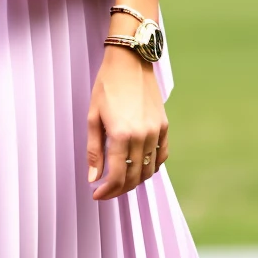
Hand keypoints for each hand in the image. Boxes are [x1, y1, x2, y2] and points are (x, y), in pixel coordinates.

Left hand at [86, 44, 166, 200]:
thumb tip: (93, 178)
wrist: (130, 62)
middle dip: (120, 189)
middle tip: (106, 191)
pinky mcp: (164, 126)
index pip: (117, 175)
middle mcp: (142, 136)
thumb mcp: (93, 118)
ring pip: (150, 169)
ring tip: (121, 181)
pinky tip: (141, 169)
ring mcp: (156, 132)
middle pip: (135, 176)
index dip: (107, 190)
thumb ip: (94, 150)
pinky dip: (153, 167)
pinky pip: (162, 155)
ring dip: (136, 180)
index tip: (97, 195)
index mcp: (121, 135)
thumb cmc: (106, 87)